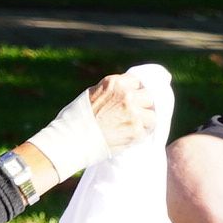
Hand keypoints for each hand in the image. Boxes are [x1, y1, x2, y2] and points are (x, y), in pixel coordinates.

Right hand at [11, 64, 172, 191]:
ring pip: (152, 115)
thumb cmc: (75, 119)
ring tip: (135, 128)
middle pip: (148, 96)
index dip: (137, 91)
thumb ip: (111, 91)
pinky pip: (147, 131)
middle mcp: (126, 95)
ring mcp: (133, 113)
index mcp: (114, 83)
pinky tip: (132, 137)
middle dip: (144, 105)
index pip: (137, 81)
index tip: (137, 99)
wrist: (70, 140)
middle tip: (137, 115)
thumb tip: (124, 92)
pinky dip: (141, 135)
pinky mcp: (136, 131)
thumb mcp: (92, 94)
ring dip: (146, 121)